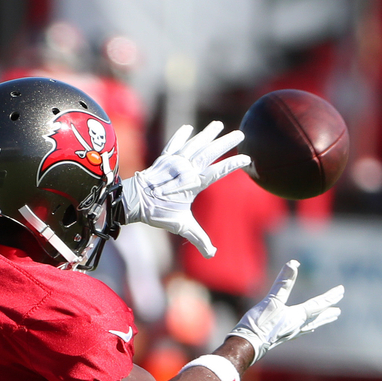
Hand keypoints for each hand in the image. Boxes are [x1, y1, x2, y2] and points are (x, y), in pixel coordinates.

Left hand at [122, 121, 249, 257]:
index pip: (217, 171)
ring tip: (218, 125)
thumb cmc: (157, 213)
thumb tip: (212, 254)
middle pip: (209, 152)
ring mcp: (174, 161)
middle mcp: (185, 169)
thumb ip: (198, 238)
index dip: (232, 164)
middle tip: (240, 134)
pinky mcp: (163, 159)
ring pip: (194, 144)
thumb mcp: (181, 226)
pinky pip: (174, 144)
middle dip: (225, 142)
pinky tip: (189, 129)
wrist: (134, 201)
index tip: (247, 158)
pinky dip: (182, 136)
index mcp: (193, 183)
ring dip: (207, 134)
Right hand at [229, 260, 343, 364]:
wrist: (247, 345)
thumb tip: (293, 263)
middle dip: (328, 311)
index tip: (341, 290)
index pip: (318, 304)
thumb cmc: (259, 323)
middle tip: (339, 310)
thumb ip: (283, 282)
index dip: (330, 296)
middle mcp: (297, 325)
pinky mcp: (281, 337)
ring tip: (328, 318)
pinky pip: (300, 331)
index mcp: (297, 315)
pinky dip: (307, 328)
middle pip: (317, 317)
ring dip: (320, 320)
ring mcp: (290, 332)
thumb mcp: (272, 300)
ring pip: (310, 325)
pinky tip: (305, 329)